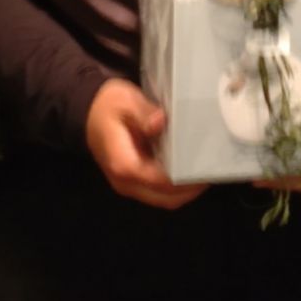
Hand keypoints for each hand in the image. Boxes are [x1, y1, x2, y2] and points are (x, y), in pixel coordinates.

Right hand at [84, 79, 207, 209]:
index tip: (205, 168)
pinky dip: (177, 186)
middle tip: (212, 171)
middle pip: (165, 198)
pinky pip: (159, 191)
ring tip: (205, 171)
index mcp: (122, 163)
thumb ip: (144, 113)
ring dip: (186, 190)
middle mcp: (125, 181)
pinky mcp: (135, 181)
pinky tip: (191, 169)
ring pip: (163, 199)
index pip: (159, 181)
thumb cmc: (108, 106)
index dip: (184, 178)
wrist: (88, 111)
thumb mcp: (126, 101)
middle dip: (190, 189)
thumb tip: (161, 122)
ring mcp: (129, 184)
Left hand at [255, 87, 300, 200]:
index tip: (266, 172)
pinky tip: (260, 160)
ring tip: (249, 162)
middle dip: (274, 175)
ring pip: (295, 183)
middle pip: (299, 184)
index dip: (289, 177)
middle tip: (249, 164)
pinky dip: (278, 169)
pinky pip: (294, 177)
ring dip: (274, 173)